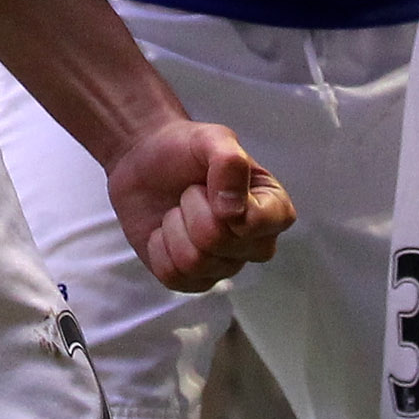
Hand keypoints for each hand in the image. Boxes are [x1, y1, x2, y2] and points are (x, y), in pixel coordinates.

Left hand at [104, 119, 294, 293]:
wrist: (145, 161)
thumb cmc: (187, 149)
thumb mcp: (212, 138)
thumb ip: (230, 162)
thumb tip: (234, 213)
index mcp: (273, 208)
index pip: (261, 224)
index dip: (228, 206)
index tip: (210, 184)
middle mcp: (256, 243)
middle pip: (220, 243)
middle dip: (192, 209)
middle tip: (190, 192)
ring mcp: (225, 265)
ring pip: (194, 262)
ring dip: (174, 227)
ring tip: (178, 209)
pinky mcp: (193, 280)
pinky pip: (173, 277)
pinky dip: (159, 248)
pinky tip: (165, 231)